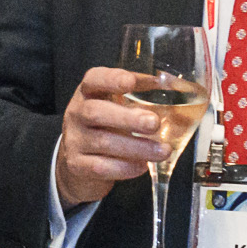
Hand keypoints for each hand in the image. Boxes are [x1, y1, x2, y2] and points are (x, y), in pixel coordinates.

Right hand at [56, 65, 170, 206]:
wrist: (79, 162)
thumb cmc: (104, 127)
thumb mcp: (115, 107)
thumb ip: (138, 95)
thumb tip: (171, 85)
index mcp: (88, 93)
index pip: (93, 80)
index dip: (111, 79)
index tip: (130, 82)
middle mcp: (77, 114)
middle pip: (95, 112)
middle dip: (127, 118)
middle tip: (154, 123)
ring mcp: (74, 141)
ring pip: (103, 142)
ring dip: (137, 147)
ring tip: (162, 151)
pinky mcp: (77, 165)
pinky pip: (101, 167)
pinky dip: (125, 167)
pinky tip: (143, 166)